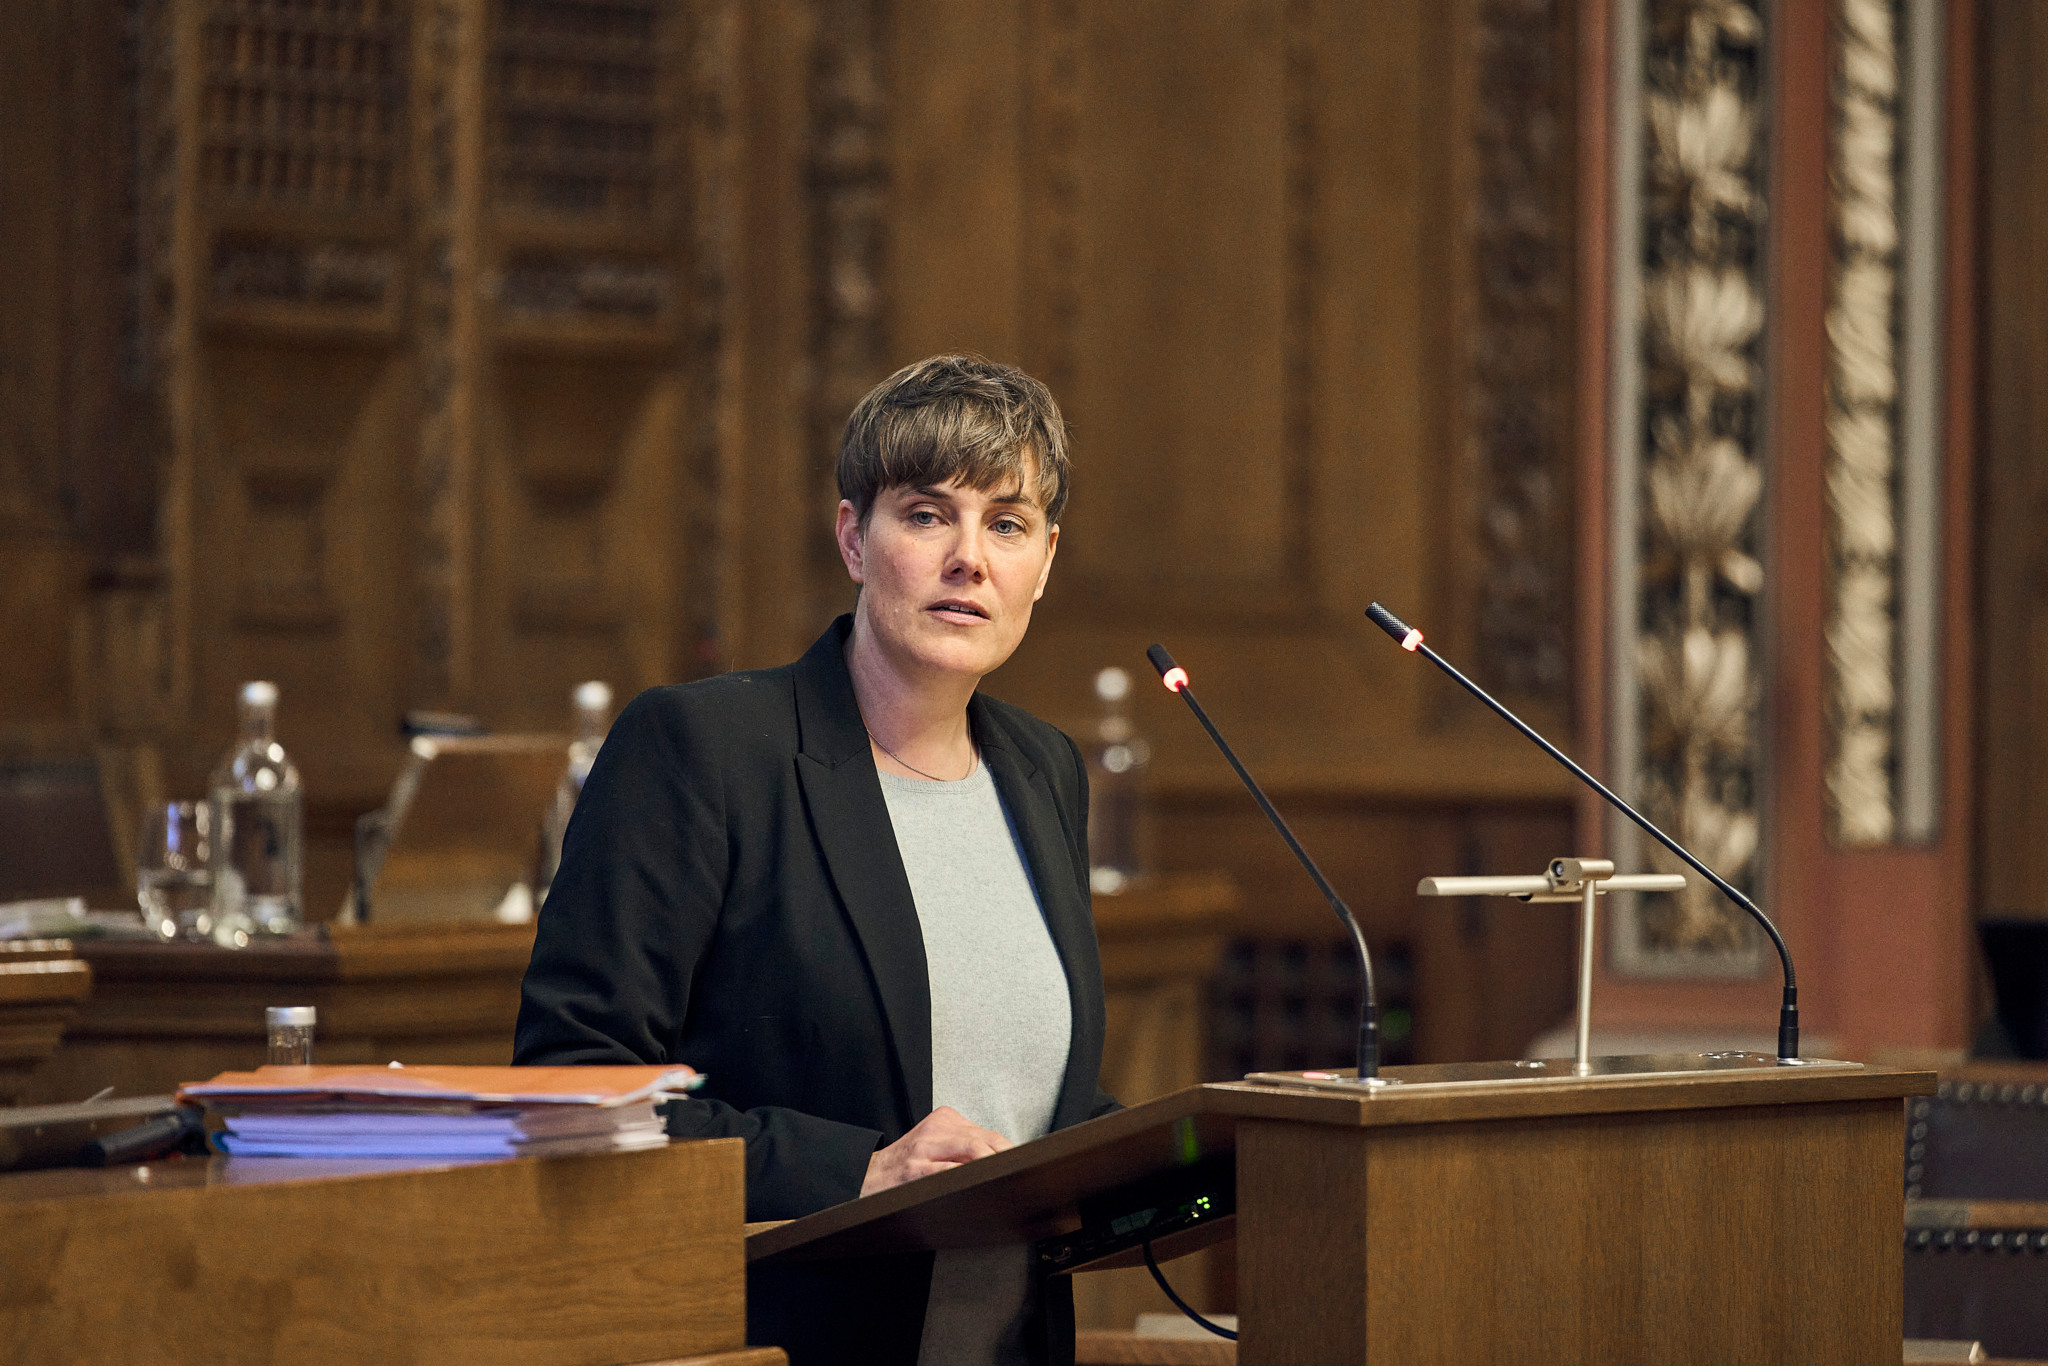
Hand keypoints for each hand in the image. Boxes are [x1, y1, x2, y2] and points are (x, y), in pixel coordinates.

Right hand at [861, 1105, 1011, 1195]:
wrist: (868, 1175)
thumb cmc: (908, 1164)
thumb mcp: (935, 1144)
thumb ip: (963, 1148)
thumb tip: (1003, 1166)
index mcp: (945, 1119)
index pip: (987, 1134)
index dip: (1009, 1152)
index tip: (1025, 1166)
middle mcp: (936, 1128)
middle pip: (984, 1141)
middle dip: (1006, 1159)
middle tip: (1022, 1177)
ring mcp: (925, 1148)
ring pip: (971, 1150)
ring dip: (992, 1166)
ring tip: (1007, 1181)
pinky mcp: (915, 1169)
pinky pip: (948, 1171)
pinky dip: (967, 1178)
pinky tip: (979, 1188)